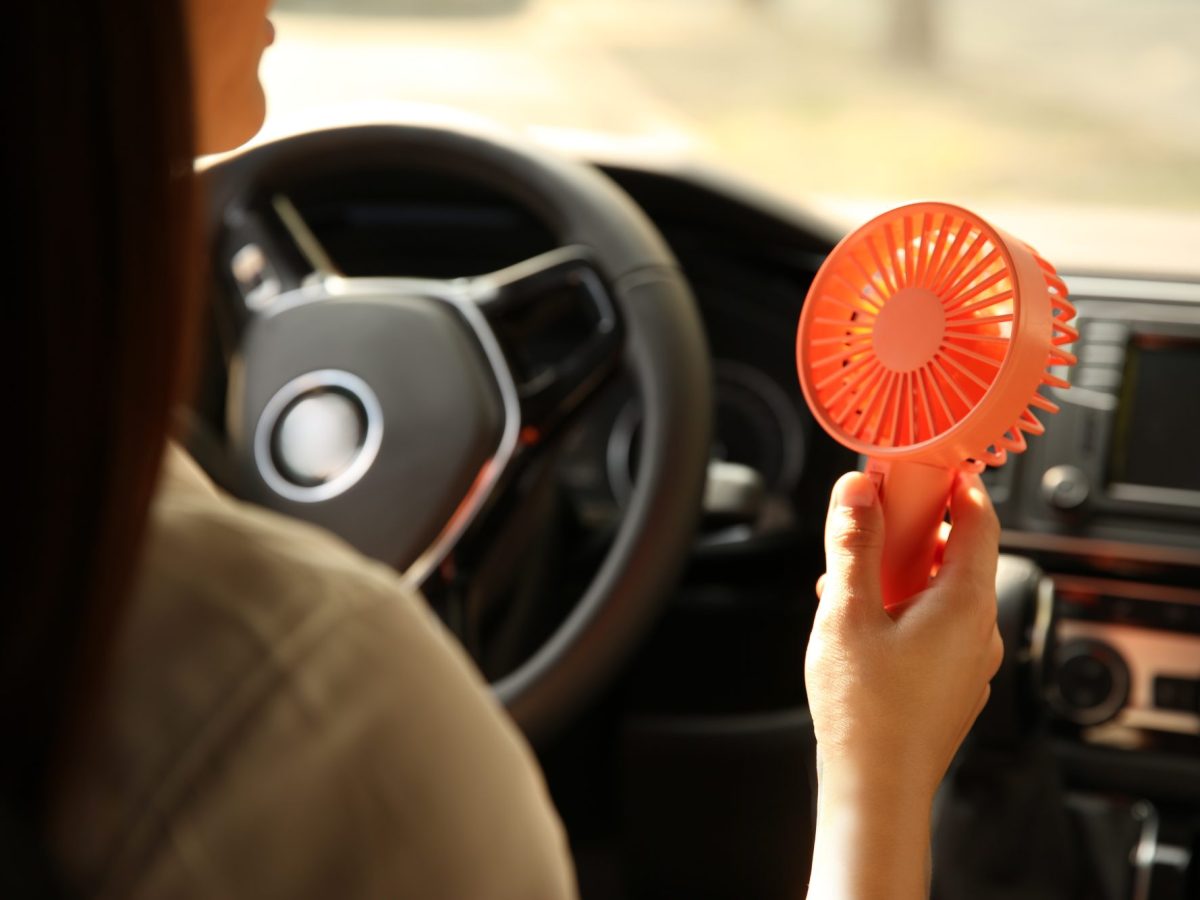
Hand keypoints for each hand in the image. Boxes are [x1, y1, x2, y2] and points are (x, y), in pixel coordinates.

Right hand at [804, 470, 1001, 898]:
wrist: (875, 787)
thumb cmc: (866, 711)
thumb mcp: (848, 611)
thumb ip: (853, 544)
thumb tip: (857, 490)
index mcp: (966, 603)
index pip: (979, 519)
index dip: (954, 483)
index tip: (925, 464)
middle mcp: (980, 630)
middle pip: (957, 554)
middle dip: (912, 529)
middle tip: (872, 515)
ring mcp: (969, 661)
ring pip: (941, 592)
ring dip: (900, 572)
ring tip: (851, 578)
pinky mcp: (952, 684)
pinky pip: (935, 626)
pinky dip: (903, 607)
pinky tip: (859, 620)